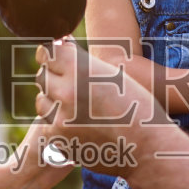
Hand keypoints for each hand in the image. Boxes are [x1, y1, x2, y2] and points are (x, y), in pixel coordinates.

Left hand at [35, 37, 181, 177]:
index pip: (47, 53)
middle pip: (42, 77)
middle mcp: (67, 91)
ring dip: (53, 103)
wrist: (146, 145)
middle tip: (73, 89)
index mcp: (80, 69)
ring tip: (77, 109)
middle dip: (54, 79)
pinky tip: (77, 127)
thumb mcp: (113, 75)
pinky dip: (56, 126)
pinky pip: (46, 126)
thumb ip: (83, 61)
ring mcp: (60, 117)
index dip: (52, 57)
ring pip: (42, 102)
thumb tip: (60, 43)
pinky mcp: (58, 139)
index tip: (58, 61)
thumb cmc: (135, 106)